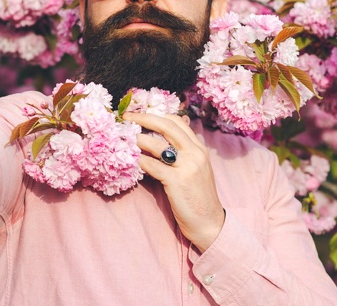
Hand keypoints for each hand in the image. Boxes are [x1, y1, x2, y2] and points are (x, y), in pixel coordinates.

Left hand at [127, 112, 225, 252]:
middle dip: (144, 118)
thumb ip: (185, 151)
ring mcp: (187, 166)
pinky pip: (152, 165)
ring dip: (139, 140)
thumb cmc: (198, 196)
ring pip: (157, 144)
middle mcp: (195, 153)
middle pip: (167, 126)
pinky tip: (135, 162)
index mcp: (199, 148)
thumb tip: (167, 136)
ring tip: (127, 140)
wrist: (209, 222)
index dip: (157, 115)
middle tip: (127, 117)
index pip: (177, 121)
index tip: (141, 114)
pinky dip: (141, 161)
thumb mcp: (197, 168)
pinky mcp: (177, 181)